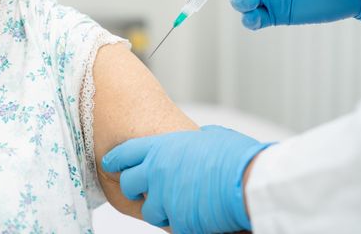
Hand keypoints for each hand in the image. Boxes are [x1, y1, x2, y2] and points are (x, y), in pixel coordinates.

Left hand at [102, 125, 271, 233]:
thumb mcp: (210, 136)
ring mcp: (165, 200)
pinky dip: (182, 220)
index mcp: (161, 149)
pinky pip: (173, 224)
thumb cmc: (234, 155)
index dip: (116, 160)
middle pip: (129, 184)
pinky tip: (196, 212)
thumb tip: (192, 140)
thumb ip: (191, 139)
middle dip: (135, 187)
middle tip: (147, 188)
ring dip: (161, 207)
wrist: (249, 182)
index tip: (111, 164)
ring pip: (149, 210)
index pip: (125, 154)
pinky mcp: (178, 222)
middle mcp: (156, 174)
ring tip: (181, 201)